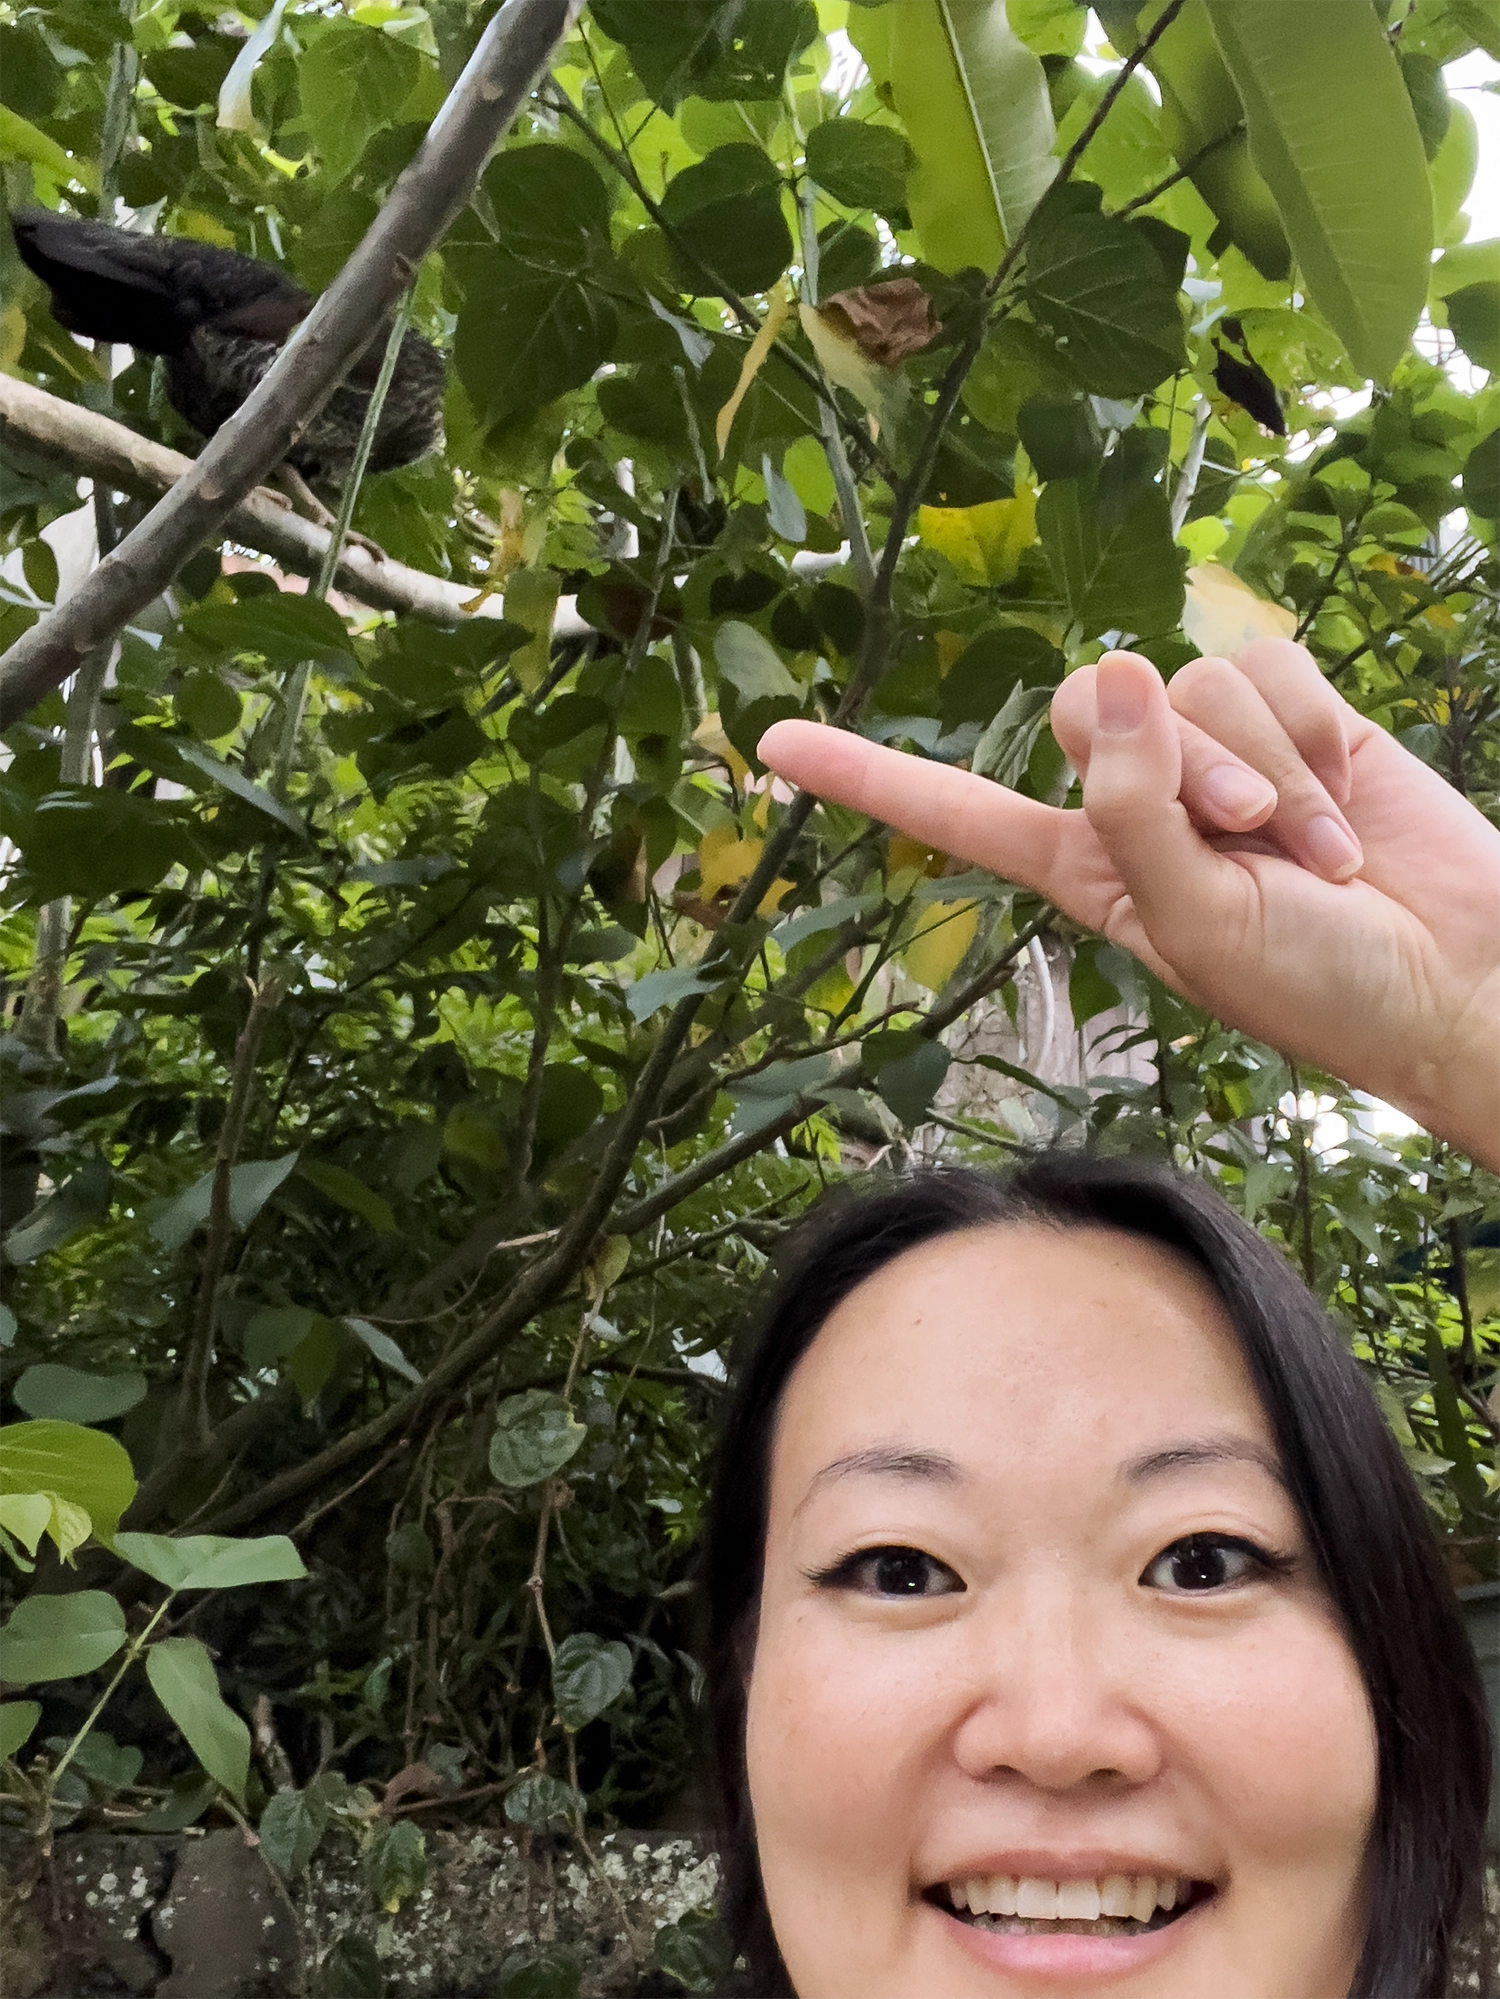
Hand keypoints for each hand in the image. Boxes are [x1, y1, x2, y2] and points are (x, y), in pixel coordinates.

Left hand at [759, 641, 1499, 1164]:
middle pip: (1086, 704)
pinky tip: (1351, 810)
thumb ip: (1134, 809)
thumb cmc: (1321, 988)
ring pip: (1190, 683)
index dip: (871, 780)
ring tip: (1315, 854)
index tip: (771, 748)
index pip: (958, 812)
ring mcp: (1217, 756)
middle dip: (1175, 768)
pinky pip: (1270, 666)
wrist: (1457, 979)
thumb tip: (1118, 672)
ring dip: (1264, 770)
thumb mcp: (1195, 924)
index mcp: (1086, 868)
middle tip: (1247, 843)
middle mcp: (1138, 803)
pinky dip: (1316, 740)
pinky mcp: (1298, 717)